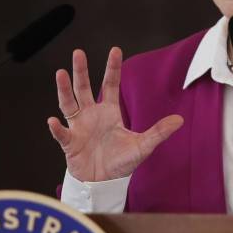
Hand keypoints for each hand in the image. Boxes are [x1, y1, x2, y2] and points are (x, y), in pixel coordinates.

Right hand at [47, 47, 183, 181]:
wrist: (104, 183)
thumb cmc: (121, 162)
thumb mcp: (143, 146)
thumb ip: (158, 132)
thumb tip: (179, 120)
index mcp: (109, 112)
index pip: (110, 84)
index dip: (113, 68)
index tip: (115, 50)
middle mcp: (91, 114)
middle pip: (84, 88)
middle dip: (81, 71)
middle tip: (78, 52)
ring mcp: (79, 127)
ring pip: (69, 104)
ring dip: (64, 89)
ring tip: (60, 73)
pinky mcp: (70, 143)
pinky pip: (62, 134)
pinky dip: (57, 129)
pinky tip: (52, 121)